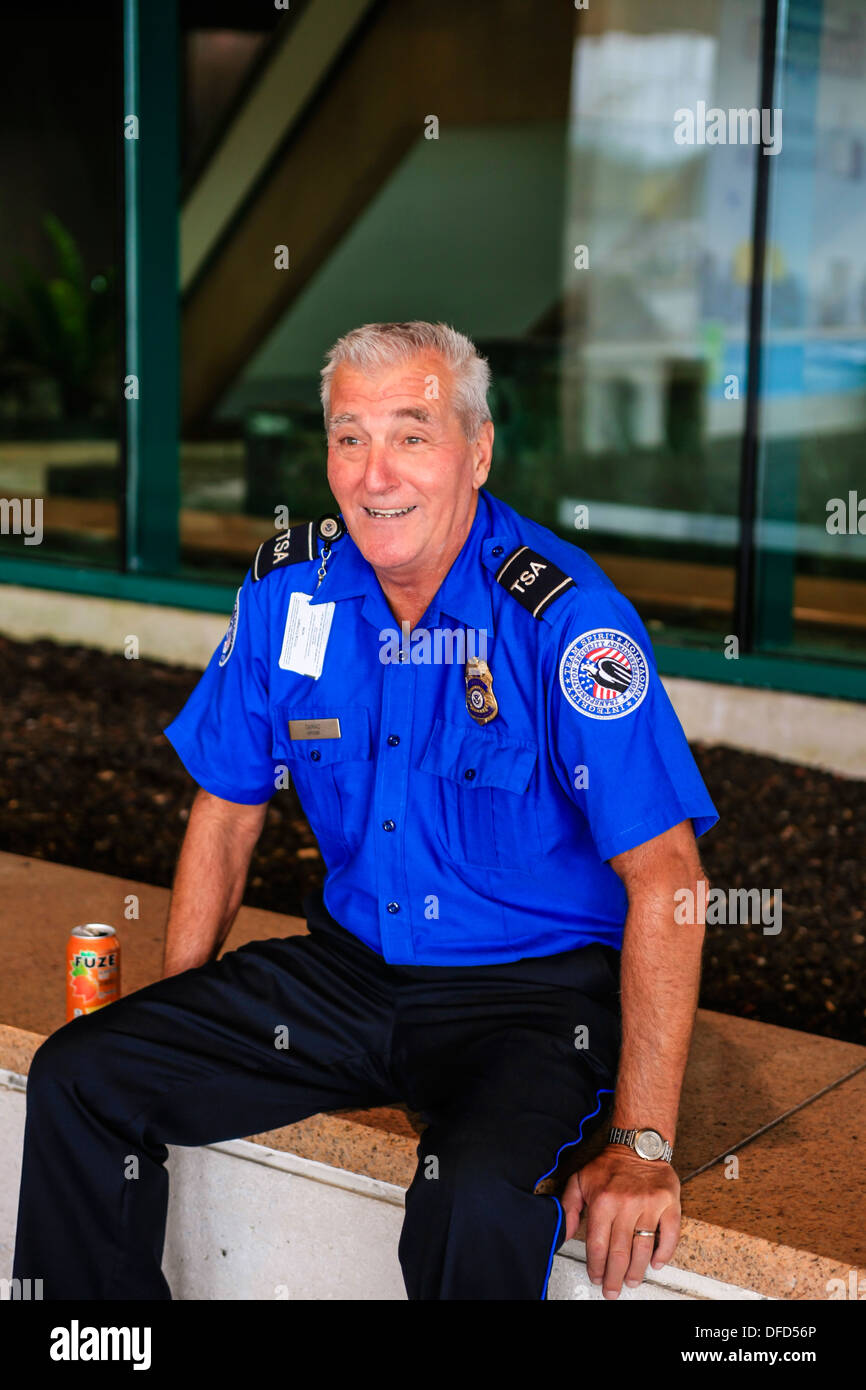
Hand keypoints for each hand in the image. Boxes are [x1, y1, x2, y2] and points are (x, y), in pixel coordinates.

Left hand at [560, 1145, 680, 1298]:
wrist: (639, 1144)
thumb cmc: (609, 1165)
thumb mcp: (580, 1180)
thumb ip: (568, 1207)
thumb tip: (564, 1234)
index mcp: (603, 1202)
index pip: (598, 1245)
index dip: (596, 1267)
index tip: (595, 1277)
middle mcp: (626, 1205)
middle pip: (619, 1253)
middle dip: (614, 1277)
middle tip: (612, 1290)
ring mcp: (650, 1205)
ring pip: (642, 1249)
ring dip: (636, 1271)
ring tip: (631, 1281)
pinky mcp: (669, 1204)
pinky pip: (669, 1235)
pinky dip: (664, 1253)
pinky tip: (656, 1263)